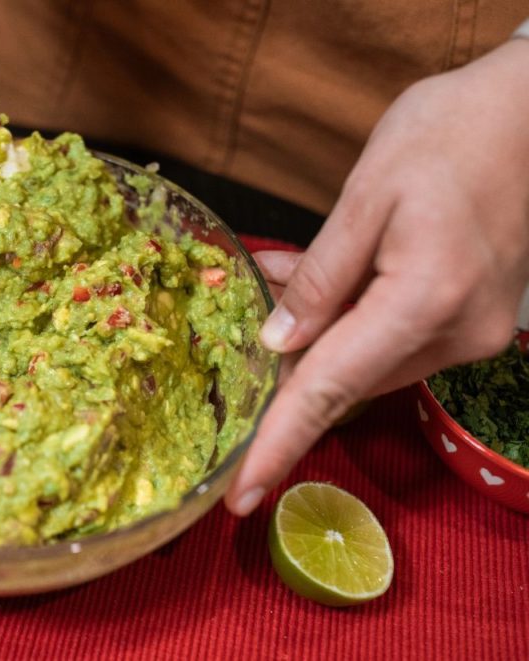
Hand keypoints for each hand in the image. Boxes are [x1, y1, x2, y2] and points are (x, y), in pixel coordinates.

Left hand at [224, 38, 528, 515]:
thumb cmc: (450, 134)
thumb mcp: (366, 195)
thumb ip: (319, 277)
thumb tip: (278, 345)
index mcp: (422, 301)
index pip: (330, 391)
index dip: (278, 446)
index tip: (240, 496)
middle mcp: (455, 334)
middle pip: (345, 377)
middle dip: (285, 362)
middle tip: (243, 316)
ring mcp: (472, 333)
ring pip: (366, 359)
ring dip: (316, 335)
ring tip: (278, 275)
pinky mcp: (473, 321)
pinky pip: (393, 338)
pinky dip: (352, 321)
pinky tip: (327, 280)